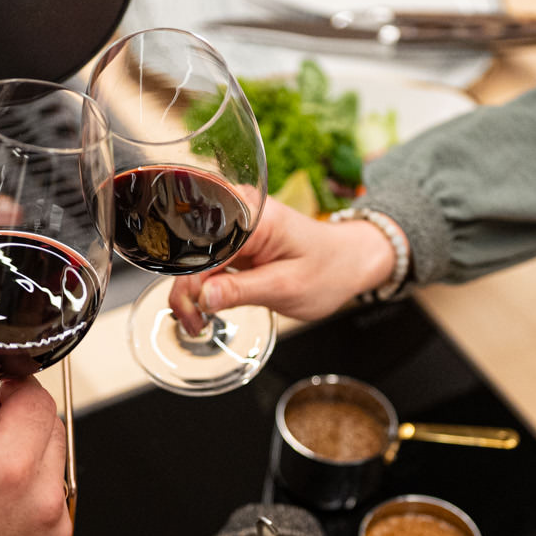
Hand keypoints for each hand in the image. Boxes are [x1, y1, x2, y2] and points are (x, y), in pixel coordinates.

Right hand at [0, 363, 70, 535]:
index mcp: (9, 468)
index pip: (36, 398)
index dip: (10, 387)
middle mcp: (43, 500)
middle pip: (51, 429)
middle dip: (17, 424)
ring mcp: (56, 531)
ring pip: (53, 468)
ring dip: (25, 464)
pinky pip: (54, 507)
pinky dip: (30, 502)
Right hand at [168, 199, 395, 333]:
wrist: (349, 262)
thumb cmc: (329, 270)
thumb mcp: (285, 288)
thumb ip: (241, 291)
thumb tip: (201, 298)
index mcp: (254, 216)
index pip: (203, 247)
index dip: (190, 282)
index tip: (193, 313)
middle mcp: (241, 211)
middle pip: (193, 250)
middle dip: (186, 289)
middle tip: (195, 323)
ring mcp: (237, 225)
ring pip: (196, 258)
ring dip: (192, 291)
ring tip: (199, 321)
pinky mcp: (237, 239)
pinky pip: (208, 260)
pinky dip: (203, 286)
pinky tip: (206, 307)